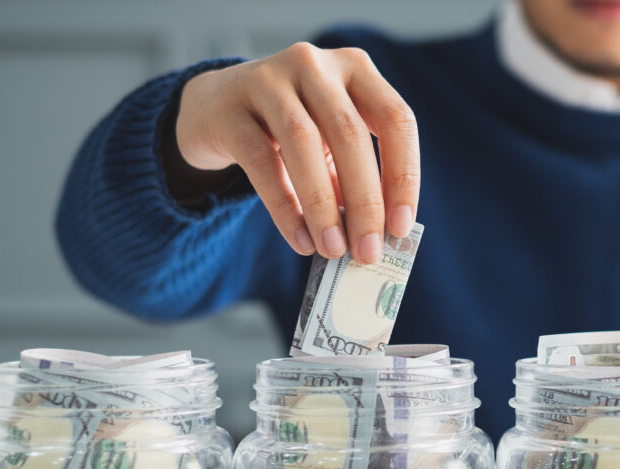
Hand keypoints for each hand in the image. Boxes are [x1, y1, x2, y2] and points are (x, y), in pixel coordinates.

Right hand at [174, 43, 419, 262]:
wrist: (216, 107)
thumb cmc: (290, 131)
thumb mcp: (330, 144)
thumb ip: (353, 180)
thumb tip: (378, 237)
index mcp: (356, 69)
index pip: (396, 119)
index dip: (403, 176)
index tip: (402, 228)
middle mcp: (315, 65)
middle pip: (350, 134)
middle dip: (366, 202)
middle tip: (369, 252)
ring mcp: (269, 79)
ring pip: (305, 143)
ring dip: (324, 207)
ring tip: (333, 250)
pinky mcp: (230, 108)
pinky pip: (261, 161)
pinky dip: (284, 207)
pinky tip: (301, 241)